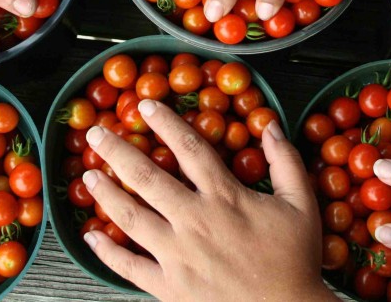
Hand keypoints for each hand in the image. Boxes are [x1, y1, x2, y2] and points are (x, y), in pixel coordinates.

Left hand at [80, 99, 331, 301]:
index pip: (189, 148)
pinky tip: (90, 236)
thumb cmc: (295, 261)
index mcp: (225, 197)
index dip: (165, 122)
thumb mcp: (302, 204)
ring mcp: (177, 255)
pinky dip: (106, 251)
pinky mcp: (168, 287)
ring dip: (105, 194)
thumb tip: (272, 126)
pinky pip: (129, 266)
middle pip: (147, 177)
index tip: (145, 105)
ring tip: (88, 176)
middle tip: (96, 134)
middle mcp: (194, 221)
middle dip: (117, 151)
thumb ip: (286, 161)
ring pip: (130, 217)